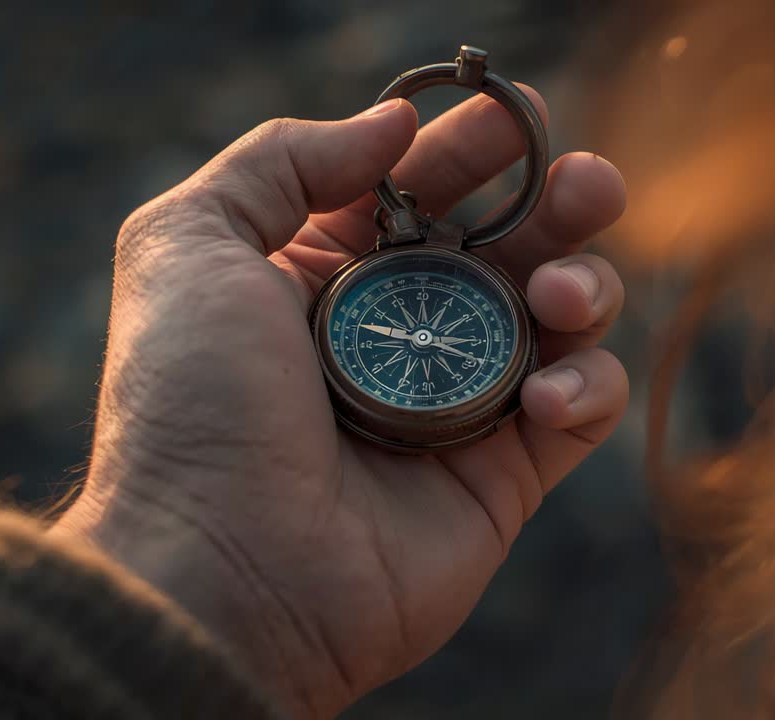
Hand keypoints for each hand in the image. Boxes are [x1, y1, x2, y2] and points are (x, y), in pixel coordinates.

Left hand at [51, 91, 627, 717]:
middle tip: (588, 183)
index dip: (477, 148)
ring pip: (563, 317)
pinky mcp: (503, 475)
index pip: (427, 190)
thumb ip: (283, 159)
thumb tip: (392, 123)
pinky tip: (546, 392)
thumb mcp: (187, 243)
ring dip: (584, 285)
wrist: (217, 571)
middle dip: (560, 201)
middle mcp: (402, 330)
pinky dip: (588, 384)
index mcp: (331, 273)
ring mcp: (458, 402)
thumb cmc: (190, 406)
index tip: (521, 114)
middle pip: (512, 244)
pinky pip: (583, 408)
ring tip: (556, 294)